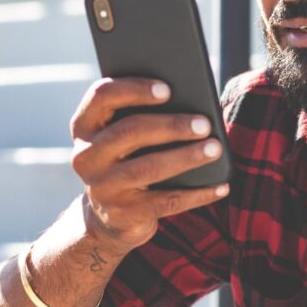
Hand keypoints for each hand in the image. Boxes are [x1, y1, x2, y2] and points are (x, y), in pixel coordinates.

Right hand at [70, 78, 228, 252]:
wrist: (110, 217)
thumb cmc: (128, 159)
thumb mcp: (124, 136)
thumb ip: (141, 113)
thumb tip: (191, 100)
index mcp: (85, 127)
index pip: (102, 96)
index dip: (134, 90)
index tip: (168, 89)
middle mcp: (86, 156)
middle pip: (129, 131)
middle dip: (171, 125)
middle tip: (205, 124)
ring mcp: (102, 187)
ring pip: (148, 167)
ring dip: (187, 156)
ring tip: (216, 148)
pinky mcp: (122, 213)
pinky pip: (166, 201)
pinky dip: (198, 194)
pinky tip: (221, 186)